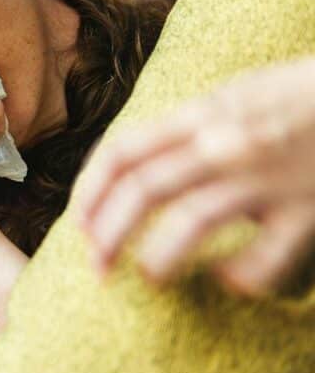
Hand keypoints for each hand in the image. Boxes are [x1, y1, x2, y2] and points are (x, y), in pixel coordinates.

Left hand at [77, 55, 314, 297]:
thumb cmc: (301, 94)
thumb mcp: (235, 93)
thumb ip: (187, 124)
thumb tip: (134, 162)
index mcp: (202, 113)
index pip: (123, 152)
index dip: (90, 192)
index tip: (80, 223)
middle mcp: (226, 143)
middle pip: (144, 191)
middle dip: (108, 234)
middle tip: (96, 267)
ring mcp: (267, 177)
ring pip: (191, 222)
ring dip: (159, 258)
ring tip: (150, 276)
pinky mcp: (309, 210)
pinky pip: (266, 256)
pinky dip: (241, 274)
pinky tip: (229, 278)